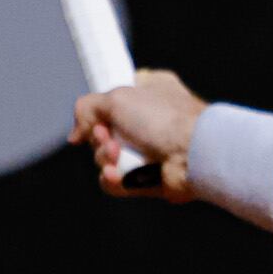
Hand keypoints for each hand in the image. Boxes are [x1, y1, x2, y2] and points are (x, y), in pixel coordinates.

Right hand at [71, 68, 205, 200]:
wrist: (195, 153)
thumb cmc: (165, 119)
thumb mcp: (117, 97)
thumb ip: (87, 108)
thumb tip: (77, 135)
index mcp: (150, 92)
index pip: (114, 99)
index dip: (100, 109)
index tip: (96, 115)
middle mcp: (150, 121)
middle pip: (104, 132)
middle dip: (99, 138)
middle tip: (106, 137)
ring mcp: (150, 151)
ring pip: (107, 158)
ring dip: (104, 158)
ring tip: (116, 156)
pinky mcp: (149, 177)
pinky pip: (116, 181)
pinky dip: (112, 179)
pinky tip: (116, 174)